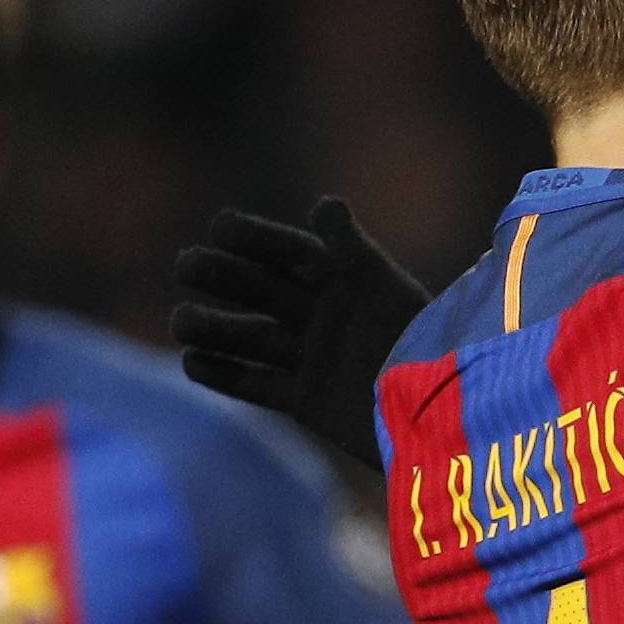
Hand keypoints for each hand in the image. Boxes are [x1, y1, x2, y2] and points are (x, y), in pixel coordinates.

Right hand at [172, 196, 430, 470]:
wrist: (446, 417)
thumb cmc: (426, 346)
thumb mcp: (390, 291)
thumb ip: (357, 250)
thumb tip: (324, 205)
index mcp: (350, 283)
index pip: (294, 253)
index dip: (258, 238)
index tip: (219, 226)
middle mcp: (327, 318)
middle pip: (265, 291)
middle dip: (224, 276)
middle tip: (185, 264)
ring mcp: (315, 360)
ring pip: (254, 338)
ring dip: (214, 326)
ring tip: (178, 322)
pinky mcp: (309, 403)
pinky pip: (259, 386)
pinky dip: (226, 374)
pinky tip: (191, 362)